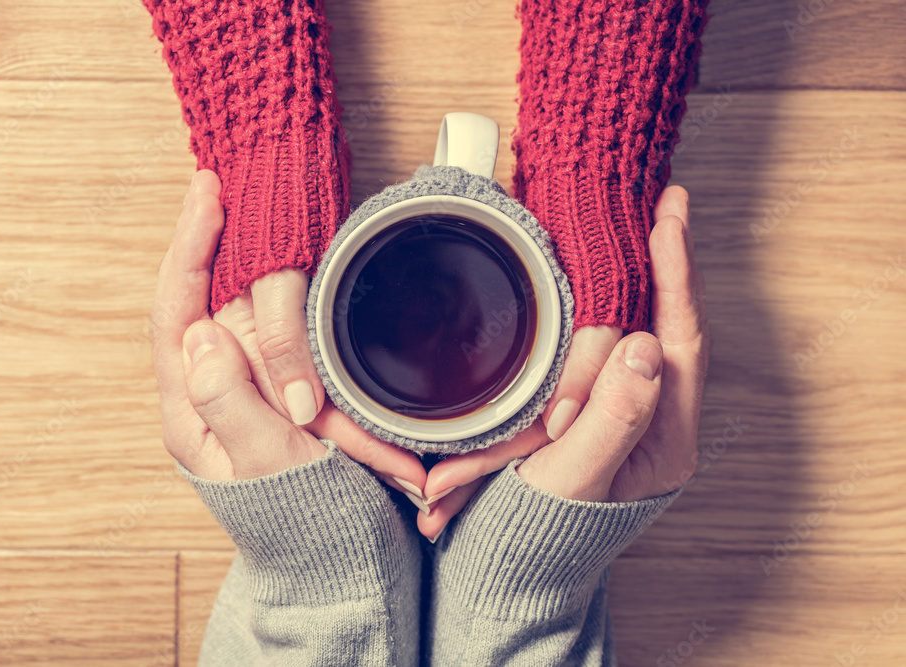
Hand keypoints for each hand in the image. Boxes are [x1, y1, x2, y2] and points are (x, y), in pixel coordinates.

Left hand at [151, 171, 426, 491]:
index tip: (208, 197)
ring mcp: (245, 387)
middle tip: (220, 188)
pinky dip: (277, 297)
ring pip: (241, 313)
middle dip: (214, 248)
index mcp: (191, 412)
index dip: (187, 249)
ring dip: (249, 270)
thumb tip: (201, 335)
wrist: (344, 561)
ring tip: (243, 218)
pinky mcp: (277, 388)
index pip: (175, 313)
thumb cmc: (308, 523)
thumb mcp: (269, 465)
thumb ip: (228, 403)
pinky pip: (273, 331)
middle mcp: (210, 391)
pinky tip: (285, 271)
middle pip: (203, 302)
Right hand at [417, 186, 707, 536]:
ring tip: (640, 217)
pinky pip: (614, 339)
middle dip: (667, 260)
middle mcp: (657, 418)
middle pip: (673, 324)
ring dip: (642, 271)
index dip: (676, 276)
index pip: (682, 340)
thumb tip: (647, 347)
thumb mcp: (573, 476)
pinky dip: (612, 297)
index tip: (669, 218)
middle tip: (664, 199)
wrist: (506, 562)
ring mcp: (628, 408)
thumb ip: (614, 417)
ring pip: (645, 326)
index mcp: (665, 436)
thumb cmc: (535, 528)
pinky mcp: (597, 403)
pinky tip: (602, 266)